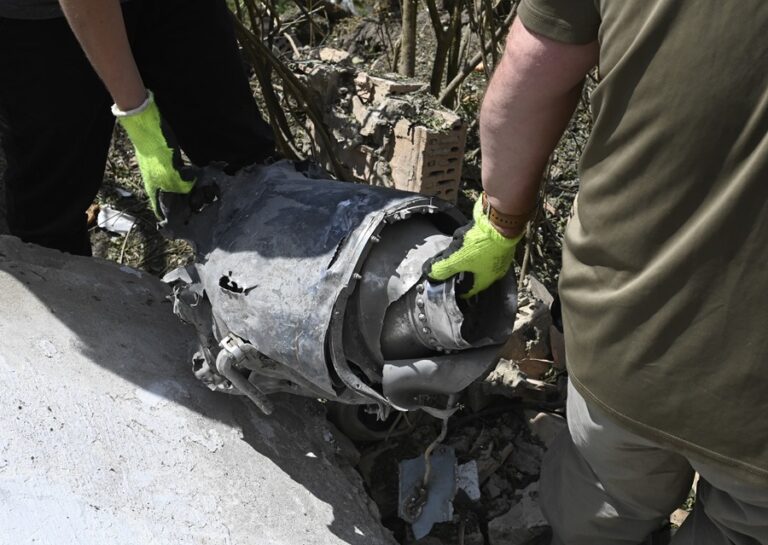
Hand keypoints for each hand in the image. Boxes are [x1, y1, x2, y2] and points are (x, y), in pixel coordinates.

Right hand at [113, 91, 194, 216]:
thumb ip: (182, 185)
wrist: (148, 128)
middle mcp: (158, 182)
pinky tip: (200, 179)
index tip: (180, 226)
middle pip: (171, 199)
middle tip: (200, 210)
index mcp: (154, 189)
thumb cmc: (156, 153)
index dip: (168, 219)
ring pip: (178, 186)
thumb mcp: (171, 173)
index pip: (159, 210)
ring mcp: (164, 172)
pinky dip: (190, 178)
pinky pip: (182, 174)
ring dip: (189, 191)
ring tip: (203, 197)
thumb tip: (192, 187)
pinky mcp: (171, 162)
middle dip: (183, 205)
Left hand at [425, 197, 522, 297]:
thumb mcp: (456, 258)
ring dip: (462, 252)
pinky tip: (464, 235)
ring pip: (473, 258)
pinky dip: (469, 242)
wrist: (501, 221)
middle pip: (469, 273)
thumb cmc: (481, 244)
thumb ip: (442, 268)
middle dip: (456, 266)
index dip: (452, 287)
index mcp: (484, 280)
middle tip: (445, 260)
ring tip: (456, 244)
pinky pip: (479, 246)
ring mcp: (496, 256)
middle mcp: (493, 271)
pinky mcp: (496, 242)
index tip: (441, 282)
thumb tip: (429, 275)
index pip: (466, 291)